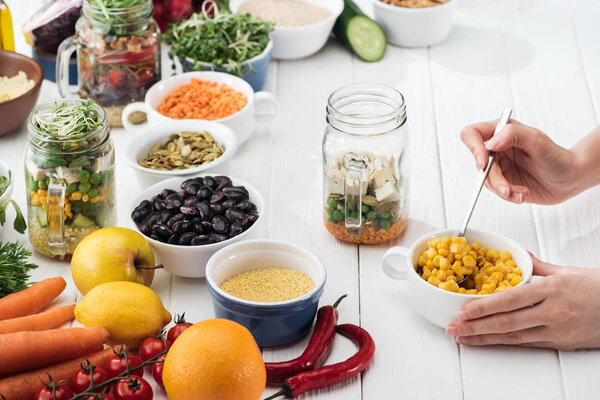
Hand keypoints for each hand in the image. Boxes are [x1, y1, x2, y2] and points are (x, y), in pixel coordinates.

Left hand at [446, 254, 599, 349]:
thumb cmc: (597, 288)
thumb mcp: (566, 271)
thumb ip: (536, 266)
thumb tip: (517, 256)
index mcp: (551, 289)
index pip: (509, 299)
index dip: (483, 307)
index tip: (463, 310)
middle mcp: (552, 311)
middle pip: (506, 321)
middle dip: (475, 326)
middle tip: (454, 327)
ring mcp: (556, 329)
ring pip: (513, 336)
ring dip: (484, 338)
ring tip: (464, 338)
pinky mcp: (560, 343)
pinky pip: (526, 343)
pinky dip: (504, 343)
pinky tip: (488, 342)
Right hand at [460, 119, 580, 204]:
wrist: (569, 179)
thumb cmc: (557, 157)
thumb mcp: (537, 141)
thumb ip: (513, 135)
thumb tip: (490, 143)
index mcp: (501, 131)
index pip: (472, 134)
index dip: (473, 148)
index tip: (484, 163)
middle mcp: (497, 147)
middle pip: (478, 163)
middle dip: (494, 178)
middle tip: (507, 188)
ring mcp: (499, 165)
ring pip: (485, 180)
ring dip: (502, 190)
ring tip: (521, 193)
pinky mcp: (503, 181)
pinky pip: (496, 191)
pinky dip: (509, 196)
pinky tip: (522, 194)